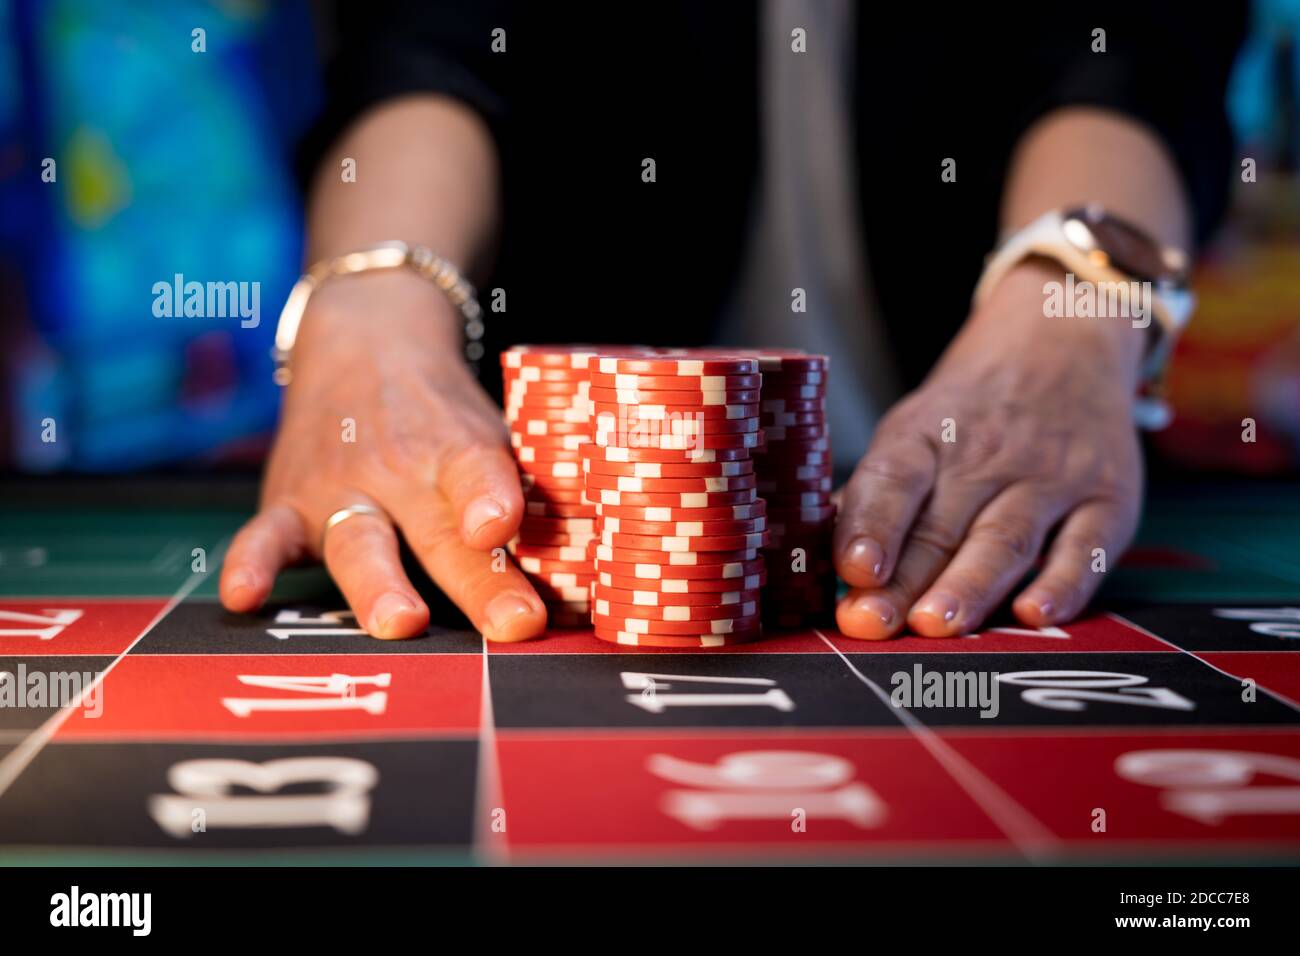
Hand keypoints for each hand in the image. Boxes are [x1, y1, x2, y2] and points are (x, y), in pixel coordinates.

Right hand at [219, 270, 545, 641]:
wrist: (365, 339)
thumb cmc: (444, 412)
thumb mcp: (493, 431)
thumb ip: (522, 490)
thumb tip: (584, 565)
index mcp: (457, 448)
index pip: (482, 474)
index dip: (494, 500)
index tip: (505, 529)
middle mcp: (398, 469)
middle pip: (439, 533)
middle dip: (477, 582)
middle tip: (511, 624)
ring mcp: (338, 487)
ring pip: (359, 541)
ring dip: (379, 583)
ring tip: (401, 622)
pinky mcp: (289, 503)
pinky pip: (265, 536)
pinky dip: (252, 564)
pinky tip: (243, 598)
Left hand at [833, 260, 1146, 638]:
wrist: (1064, 337)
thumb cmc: (968, 410)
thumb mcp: (914, 429)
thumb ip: (876, 497)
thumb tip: (819, 562)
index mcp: (926, 434)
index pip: (893, 479)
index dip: (872, 524)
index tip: (855, 569)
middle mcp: (988, 453)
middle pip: (941, 526)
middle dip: (905, 581)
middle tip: (872, 624)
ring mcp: (1052, 475)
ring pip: (1005, 538)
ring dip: (969, 587)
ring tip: (936, 625)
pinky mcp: (1109, 498)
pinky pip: (1088, 547)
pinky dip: (1065, 584)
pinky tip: (1035, 615)